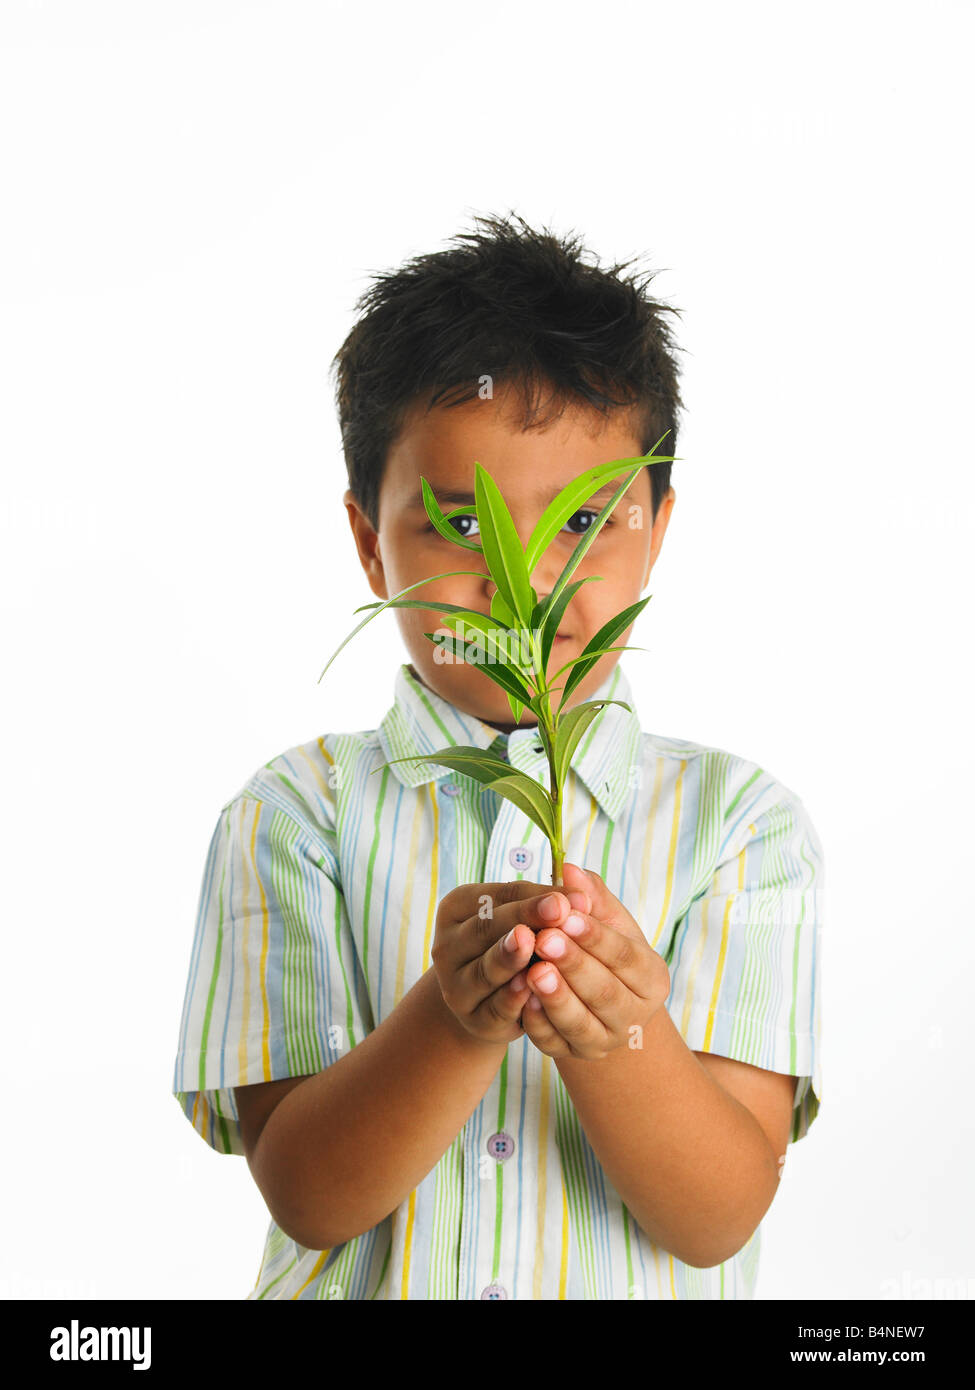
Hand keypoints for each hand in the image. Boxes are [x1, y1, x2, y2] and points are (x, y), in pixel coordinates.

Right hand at [431, 878, 580, 1047]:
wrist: (489, 1003)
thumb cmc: (518, 949)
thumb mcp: (528, 920)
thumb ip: (552, 897)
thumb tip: (575, 872)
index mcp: (458, 907)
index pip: (501, 894)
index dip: (539, 894)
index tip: (576, 895)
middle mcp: (448, 944)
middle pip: (487, 927)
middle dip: (526, 916)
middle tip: (558, 909)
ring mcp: (455, 984)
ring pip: (485, 969)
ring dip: (510, 956)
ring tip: (533, 942)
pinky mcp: (472, 1019)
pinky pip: (494, 1008)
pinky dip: (511, 998)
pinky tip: (530, 987)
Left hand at [519, 862, 670, 1060]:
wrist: (592, 999)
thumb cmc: (600, 948)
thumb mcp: (604, 921)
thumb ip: (591, 896)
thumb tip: (570, 868)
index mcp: (651, 978)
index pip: (625, 956)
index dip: (596, 936)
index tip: (566, 914)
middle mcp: (634, 1016)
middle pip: (605, 992)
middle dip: (573, 965)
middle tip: (544, 939)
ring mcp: (604, 1041)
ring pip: (581, 1023)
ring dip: (555, 997)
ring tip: (532, 970)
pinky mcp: (572, 1055)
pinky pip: (554, 1043)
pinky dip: (538, 1022)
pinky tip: (522, 999)